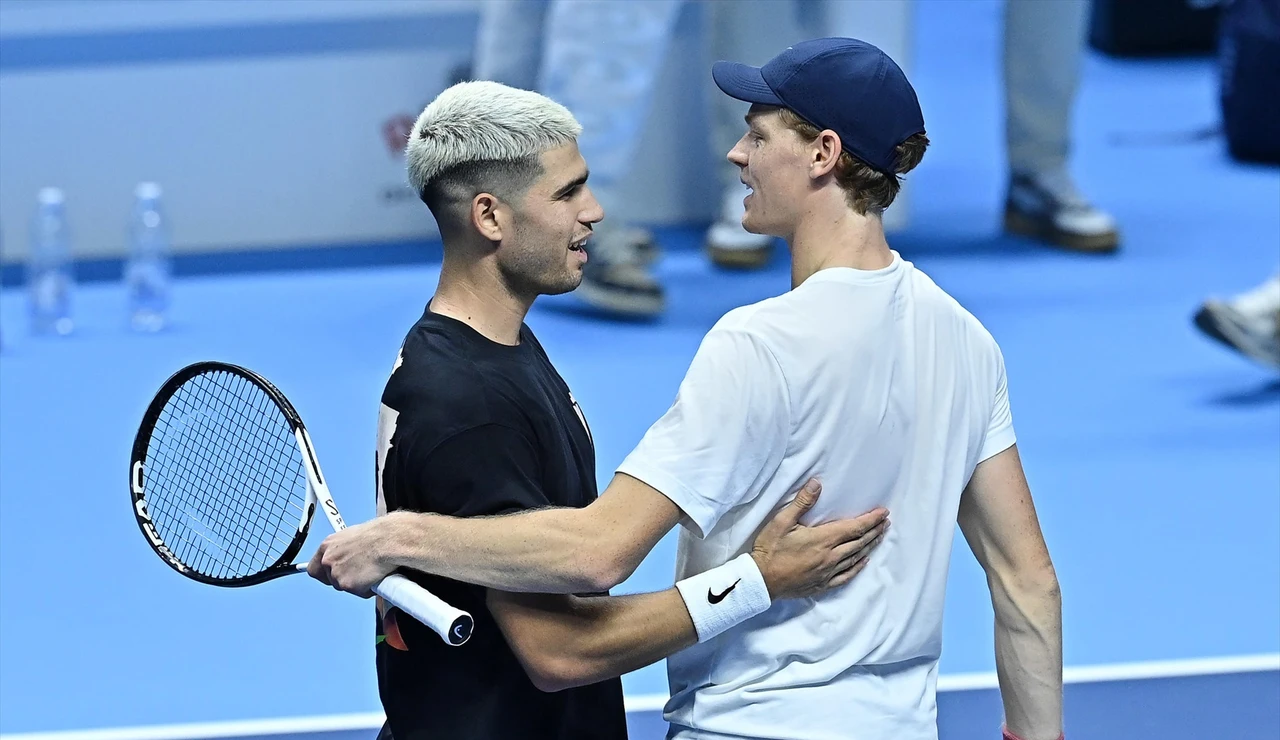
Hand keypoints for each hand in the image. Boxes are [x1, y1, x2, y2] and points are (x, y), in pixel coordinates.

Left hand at [306, 518, 396, 597]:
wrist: (388, 540)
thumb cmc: (377, 535)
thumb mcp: (353, 536)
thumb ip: (343, 550)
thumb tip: (347, 555)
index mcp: (327, 546)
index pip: (314, 568)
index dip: (324, 573)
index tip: (328, 575)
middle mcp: (328, 560)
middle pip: (330, 579)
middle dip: (344, 579)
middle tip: (359, 573)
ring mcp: (336, 574)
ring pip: (344, 587)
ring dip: (358, 583)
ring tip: (371, 570)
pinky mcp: (348, 585)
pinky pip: (359, 592)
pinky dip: (368, 588)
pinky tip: (376, 576)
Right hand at [750, 478, 888, 600]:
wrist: (761, 580)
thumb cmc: (770, 549)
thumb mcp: (782, 521)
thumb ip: (802, 502)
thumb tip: (817, 484)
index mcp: (823, 539)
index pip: (854, 527)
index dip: (871, 519)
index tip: (883, 512)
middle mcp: (830, 556)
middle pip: (859, 542)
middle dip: (874, 531)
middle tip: (886, 522)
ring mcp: (827, 572)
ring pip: (855, 558)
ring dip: (869, 546)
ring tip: (879, 537)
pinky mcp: (822, 584)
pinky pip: (846, 576)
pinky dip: (857, 567)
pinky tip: (863, 562)